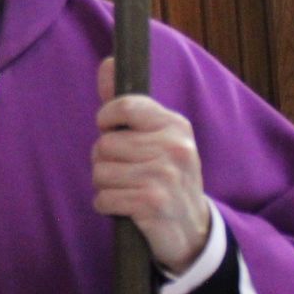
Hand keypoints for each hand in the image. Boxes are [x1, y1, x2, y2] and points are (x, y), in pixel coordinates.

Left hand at [93, 57, 211, 273]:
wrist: (193, 231)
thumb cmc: (166, 178)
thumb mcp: (156, 138)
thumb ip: (127, 105)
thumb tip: (107, 62)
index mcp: (175, 125)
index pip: (123, 106)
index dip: (106, 120)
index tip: (112, 131)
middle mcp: (174, 147)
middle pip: (104, 143)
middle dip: (105, 161)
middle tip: (127, 173)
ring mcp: (165, 175)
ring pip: (100, 171)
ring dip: (105, 185)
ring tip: (128, 190)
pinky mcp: (153, 203)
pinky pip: (103, 198)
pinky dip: (106, 205)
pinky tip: (126, 208)